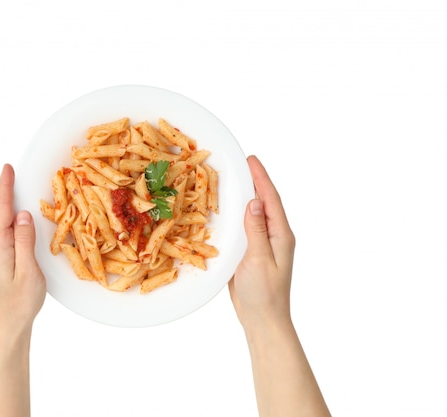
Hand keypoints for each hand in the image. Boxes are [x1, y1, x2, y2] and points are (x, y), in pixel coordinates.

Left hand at [0, 164, 45, 343]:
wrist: (7, 328)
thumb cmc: (19, 303)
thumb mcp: (28, 271)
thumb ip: (24, 240)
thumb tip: (22, 214)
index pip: (2, 209)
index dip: (5, 187)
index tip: (7, 167)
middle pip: (1, 213)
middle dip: (9, 192)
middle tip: (15, 173)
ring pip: (4, 224)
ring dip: (12, 207)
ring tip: (22, 191)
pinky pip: (7, 234)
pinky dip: (14, 222)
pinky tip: (22, 221)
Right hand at [229, 155, 295, 330]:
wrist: (263, 319)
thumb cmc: (264, 294)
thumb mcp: (259, 260)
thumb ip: (256, 230)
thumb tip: (254, 202)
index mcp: (281, 235)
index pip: (271, 200)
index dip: (261, 178)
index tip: (251, 160)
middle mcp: (274, 237)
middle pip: (265, 203)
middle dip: (255, 182)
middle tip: (243, 163)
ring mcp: (263, 245)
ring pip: (254, 214)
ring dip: (245, 196)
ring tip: (234, 180)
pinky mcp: (251, 254)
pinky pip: (244, 228)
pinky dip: (236, 215)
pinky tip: (226, 210)